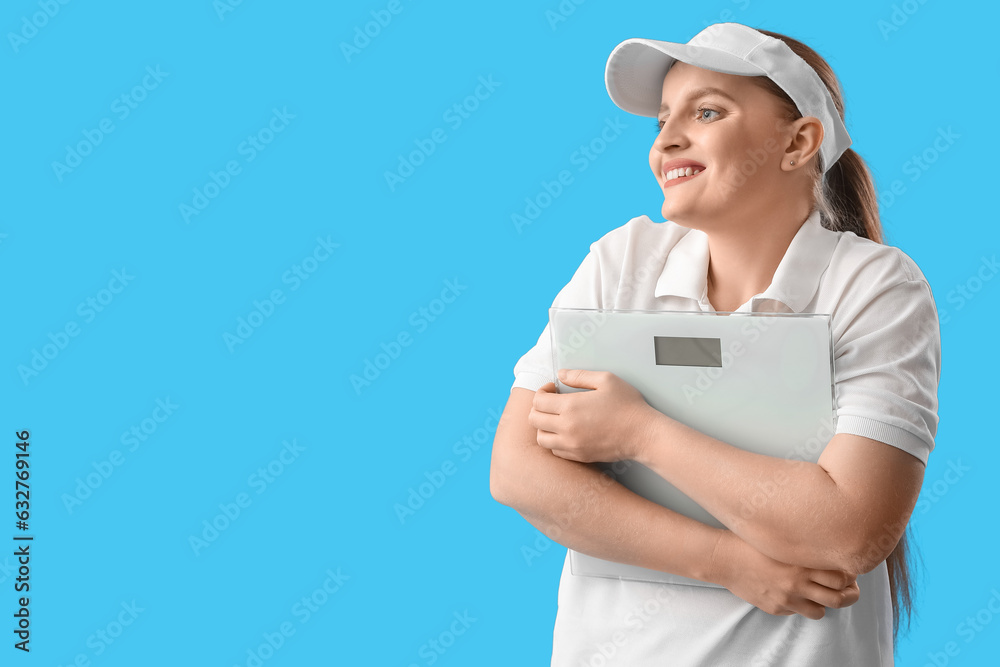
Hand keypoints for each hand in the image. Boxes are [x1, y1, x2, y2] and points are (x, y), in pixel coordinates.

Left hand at [528, 369, 659, 463]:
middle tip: (552, 402)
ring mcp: (572, 445)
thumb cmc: (627, 406)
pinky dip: (555, 441)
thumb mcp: (606, 380)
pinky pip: (555, 450)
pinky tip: (566, 432)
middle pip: (534, 419)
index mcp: (570, 407)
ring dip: (544, 426)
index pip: (538, 400)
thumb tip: (560, 374)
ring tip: (556, 418)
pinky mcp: (579, 456)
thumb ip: (579, 376)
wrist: (643, 434)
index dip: (542, 391)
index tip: (553, 389)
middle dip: (539, 408)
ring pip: (541, 438)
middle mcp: (566, 428)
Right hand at [709, 530, 859, 619]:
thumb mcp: (781, 540)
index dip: (850, 576)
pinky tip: (794, 592)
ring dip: (824, 603)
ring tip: (821, 594)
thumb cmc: (751, 542)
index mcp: (801, 562)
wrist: (724, 558)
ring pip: (820, 611)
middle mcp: (797, 583)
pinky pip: (797, 612)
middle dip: (849, 595)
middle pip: (839, 598)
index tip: (849, 571)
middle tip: (850, 589)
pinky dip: (800, 604)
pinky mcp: (775, 608)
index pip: (842, 577)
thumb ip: (804, 547)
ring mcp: (786, 598)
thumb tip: (825, 550)